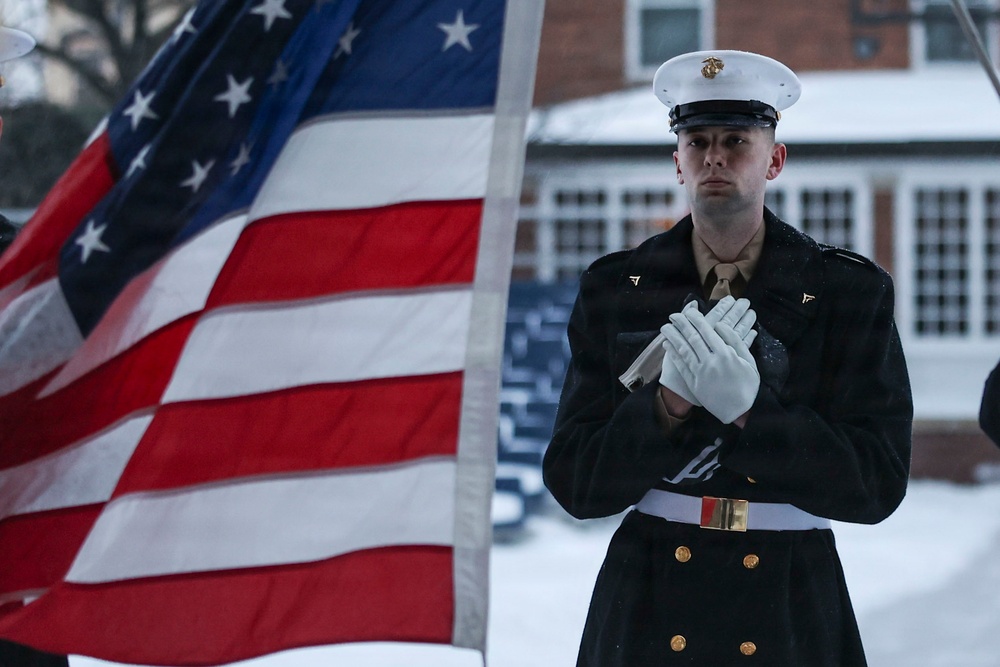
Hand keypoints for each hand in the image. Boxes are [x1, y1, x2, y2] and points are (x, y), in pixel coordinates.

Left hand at [662, 305, 759, 423]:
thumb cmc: (747, 384)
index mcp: (726, 354)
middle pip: (693, 338)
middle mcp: (711, 362)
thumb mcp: (749, 361)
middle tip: (673, 315)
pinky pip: (681, 365)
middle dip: (681, 324)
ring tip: (665, 327)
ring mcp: (700, 373)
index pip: (707, 331)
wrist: (740, 411)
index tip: (689, 311)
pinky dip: (673, 354)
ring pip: (684, 350)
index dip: (696, 319)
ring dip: (673, 337)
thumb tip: (721, 326)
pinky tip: (667, 345)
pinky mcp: (693, 383)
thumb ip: (736, 342)